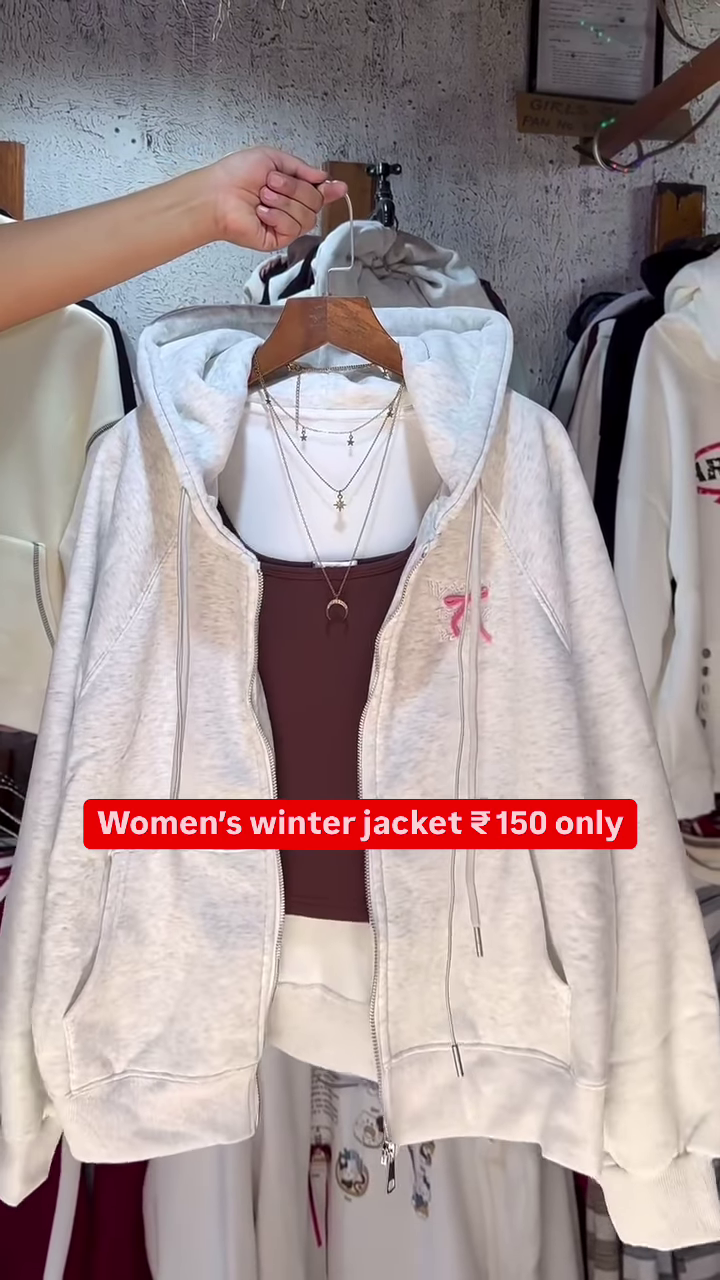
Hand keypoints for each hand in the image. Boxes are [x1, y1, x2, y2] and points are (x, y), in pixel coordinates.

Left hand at [207, 148, 346, 251]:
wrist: (218, 195)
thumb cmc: (235, 175)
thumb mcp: (272, 158)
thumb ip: (301, 168)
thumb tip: (323, 176)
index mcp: (290, 187)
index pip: (318, 191)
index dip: (330, 189)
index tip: (339, 187)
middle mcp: (290, 206)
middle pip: (316, 202)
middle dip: (295, 189)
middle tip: (271, 183)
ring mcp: (284, 224)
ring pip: (307, 215)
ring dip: (284, 202)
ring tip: (263, 197)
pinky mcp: (277, 239)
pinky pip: (293, 228)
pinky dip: (277, 217)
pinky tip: (261, 213)